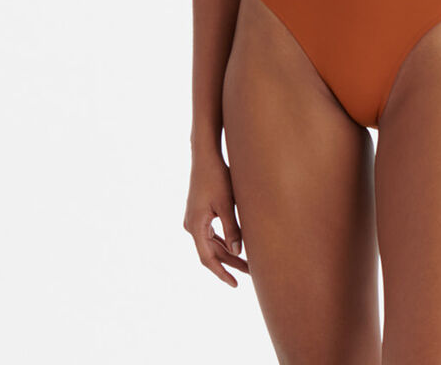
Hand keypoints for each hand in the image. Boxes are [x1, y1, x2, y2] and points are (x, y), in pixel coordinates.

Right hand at [183, 151, 250, 287]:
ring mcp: (194, 218)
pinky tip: (236, 244)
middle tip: (249, 273)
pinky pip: (210, 233)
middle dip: (229, 263)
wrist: (205, 155)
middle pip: (211, 252)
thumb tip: (237, 252)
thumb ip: (232, 229)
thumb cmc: (217, 177)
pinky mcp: (198, 212)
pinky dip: (222, 240)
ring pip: (211, 243)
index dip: (222, 273)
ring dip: (227, 252)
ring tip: (246, 262)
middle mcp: (191, 225)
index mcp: (195, 226)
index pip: (208, 259)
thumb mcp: (227, 204)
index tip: (235, 284)